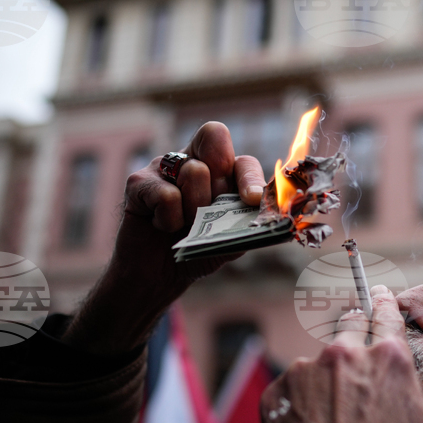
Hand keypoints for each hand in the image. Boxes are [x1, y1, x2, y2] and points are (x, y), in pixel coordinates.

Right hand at [63, 122, 265, 354]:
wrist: (160, 276)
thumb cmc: (199, 251)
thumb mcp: (233, 239)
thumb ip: (254, 221)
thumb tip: (283, 211)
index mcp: (220, 172)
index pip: (241, 157)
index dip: (249, 176)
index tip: (253, 200)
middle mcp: (192, 160)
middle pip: (216, 145)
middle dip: (219, 189)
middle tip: (208, 214)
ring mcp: (163, 167)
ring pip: (194, 172)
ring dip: (195, 212)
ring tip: (184, 226)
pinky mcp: (138, 181)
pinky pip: (167, 195)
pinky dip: (170, 221)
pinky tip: (162, 227)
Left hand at [260, 286, 422, 422]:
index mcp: (388, 358)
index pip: (384, 311)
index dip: (383, 303)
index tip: (380, 296)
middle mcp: (343, 354)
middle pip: (347, 324)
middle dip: (354, 330)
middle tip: (359, 349)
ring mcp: (305, 373)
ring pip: (317, 360)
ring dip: (326, 375)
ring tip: (336, 411)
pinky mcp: (275, 395)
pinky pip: (289, 387)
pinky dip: (298, 401)